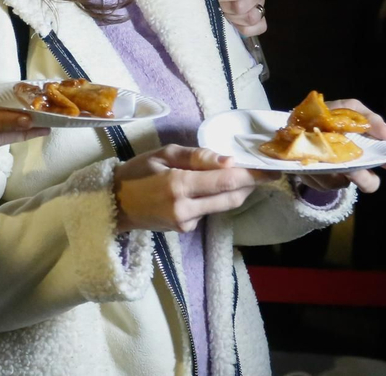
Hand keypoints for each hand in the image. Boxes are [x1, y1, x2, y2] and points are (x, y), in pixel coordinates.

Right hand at [113, 144, 279, 232]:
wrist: (113, 203)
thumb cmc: (137, 171)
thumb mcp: (164, 154)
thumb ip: (198, 157)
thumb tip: (230, 161)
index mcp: (179, 185)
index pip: (226, 181)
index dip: (252, 176)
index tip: (272, 170)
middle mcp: (186, 208)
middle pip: (231, 198)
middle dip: (251, 185)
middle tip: (266, 172)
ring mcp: (186, 223)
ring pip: (222, 206)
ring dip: (235, 191)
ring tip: (243, 176)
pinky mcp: (185, 230)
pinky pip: (208, 211)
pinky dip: (214, 198)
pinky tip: (207, 188)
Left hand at [217, 0, 266, 36]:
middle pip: (242, 7)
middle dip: (225, 5)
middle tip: (217, 0)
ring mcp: (262, 4)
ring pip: (250, 18)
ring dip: (233, 16)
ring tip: (224, 8)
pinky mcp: (260, 18)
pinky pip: (257, 28)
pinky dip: (243, 27)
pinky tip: (234, 19)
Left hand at [303, 99, 385, 192]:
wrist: (295, 122)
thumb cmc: (328, 116)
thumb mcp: (349, 109)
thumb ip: (369, 118)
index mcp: (364, 152)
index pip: (384, 163)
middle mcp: (351, 170)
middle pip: (368, 183)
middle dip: (362, 176)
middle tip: (354, 168)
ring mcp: (331, 178)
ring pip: (339, 183)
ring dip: (334, 169)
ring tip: (324, 153)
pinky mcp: (311, 180)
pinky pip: (316, 181)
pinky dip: (314, 167)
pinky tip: (310, 154)